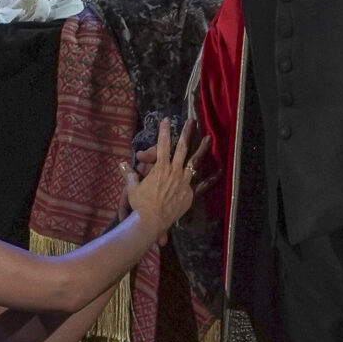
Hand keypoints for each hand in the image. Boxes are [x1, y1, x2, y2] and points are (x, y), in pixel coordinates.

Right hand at [123, 119, 208, 237]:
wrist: (151, 221)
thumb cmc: (140, 204)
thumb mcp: (132, 187)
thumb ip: (129, 173)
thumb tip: (122, 164)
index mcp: (160, 167)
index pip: (162, 144)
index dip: (164, 131)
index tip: (166, 120)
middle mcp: (174, 171)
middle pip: (182, 147)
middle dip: (186, 133)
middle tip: (191, 121)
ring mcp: (184, 182)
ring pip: (195, 162)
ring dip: (202, 149)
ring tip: (208, 138)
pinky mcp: (190, 193)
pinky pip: (203, 184)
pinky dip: (212, 177)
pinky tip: (220, 169)